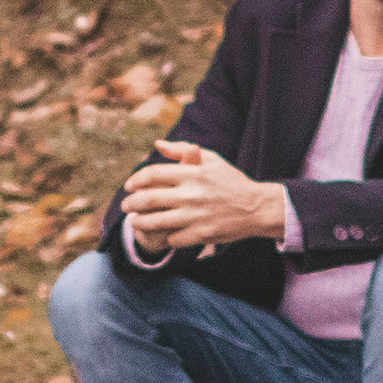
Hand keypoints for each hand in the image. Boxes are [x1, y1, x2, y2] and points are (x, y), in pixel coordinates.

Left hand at [120, 142, 286, 252]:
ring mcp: (196, 216)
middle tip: (125, 206)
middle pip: (149, 199)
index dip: (136, 180)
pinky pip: (174, 238)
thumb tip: (157, 144)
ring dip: (141, 222)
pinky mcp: (202, 234)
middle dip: (131, 203)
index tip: (129, 185)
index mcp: (192, 173)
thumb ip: (183, 150)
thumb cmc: (232, 181)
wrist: (257, 208)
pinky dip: (165, 236)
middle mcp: (192, 194)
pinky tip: (162, 233)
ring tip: (134, 222)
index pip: (153, 174)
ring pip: (157, 221)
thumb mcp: (211, 160)